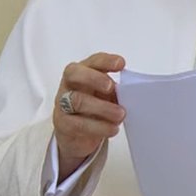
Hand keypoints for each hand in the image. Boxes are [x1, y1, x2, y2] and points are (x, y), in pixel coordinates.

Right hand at [52, 52, 125, 181]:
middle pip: (74, 74)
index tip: (121, 64)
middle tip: (111, 87)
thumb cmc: (94, 108)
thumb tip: (133, 93)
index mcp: (82, 72)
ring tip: (120, 115)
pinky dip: (98, 127)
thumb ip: (115, 91)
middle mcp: (69, 85)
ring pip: (77, 101)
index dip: (106, 61)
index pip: (92, 61)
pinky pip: (78, 124)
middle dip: (94, 78)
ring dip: (102, 108)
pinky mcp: (63, 124)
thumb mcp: (105, 96)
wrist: (76, 134)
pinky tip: (112, 129)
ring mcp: (62, 104)